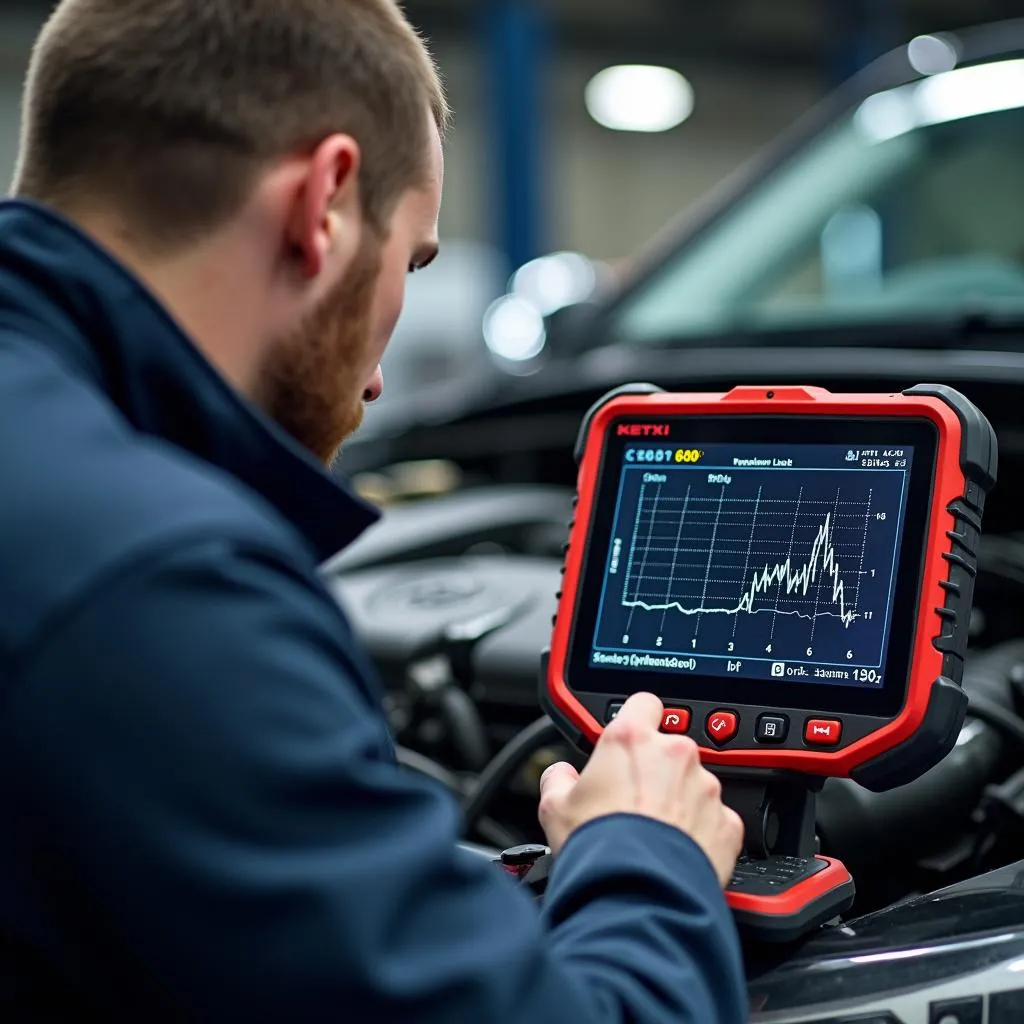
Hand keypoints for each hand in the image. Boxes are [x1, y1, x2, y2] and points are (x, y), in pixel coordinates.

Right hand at [538, 693, 743, 885]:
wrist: (637, 895)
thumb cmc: (598, 848)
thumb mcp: (554, 808)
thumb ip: (558, 779)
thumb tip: (560, 776)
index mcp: (631, 740)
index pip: (644, 703)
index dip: (637, 718)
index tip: (631, 737)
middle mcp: (674, 755)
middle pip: (670, 749)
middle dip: (657, 770)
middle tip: (634, 802)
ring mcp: (706, 788)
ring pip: (695, 784)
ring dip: (680, 801)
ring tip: (656, 835)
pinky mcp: (727, 823)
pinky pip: (715, 820)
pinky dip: (702, 833)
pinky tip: (679, 852)